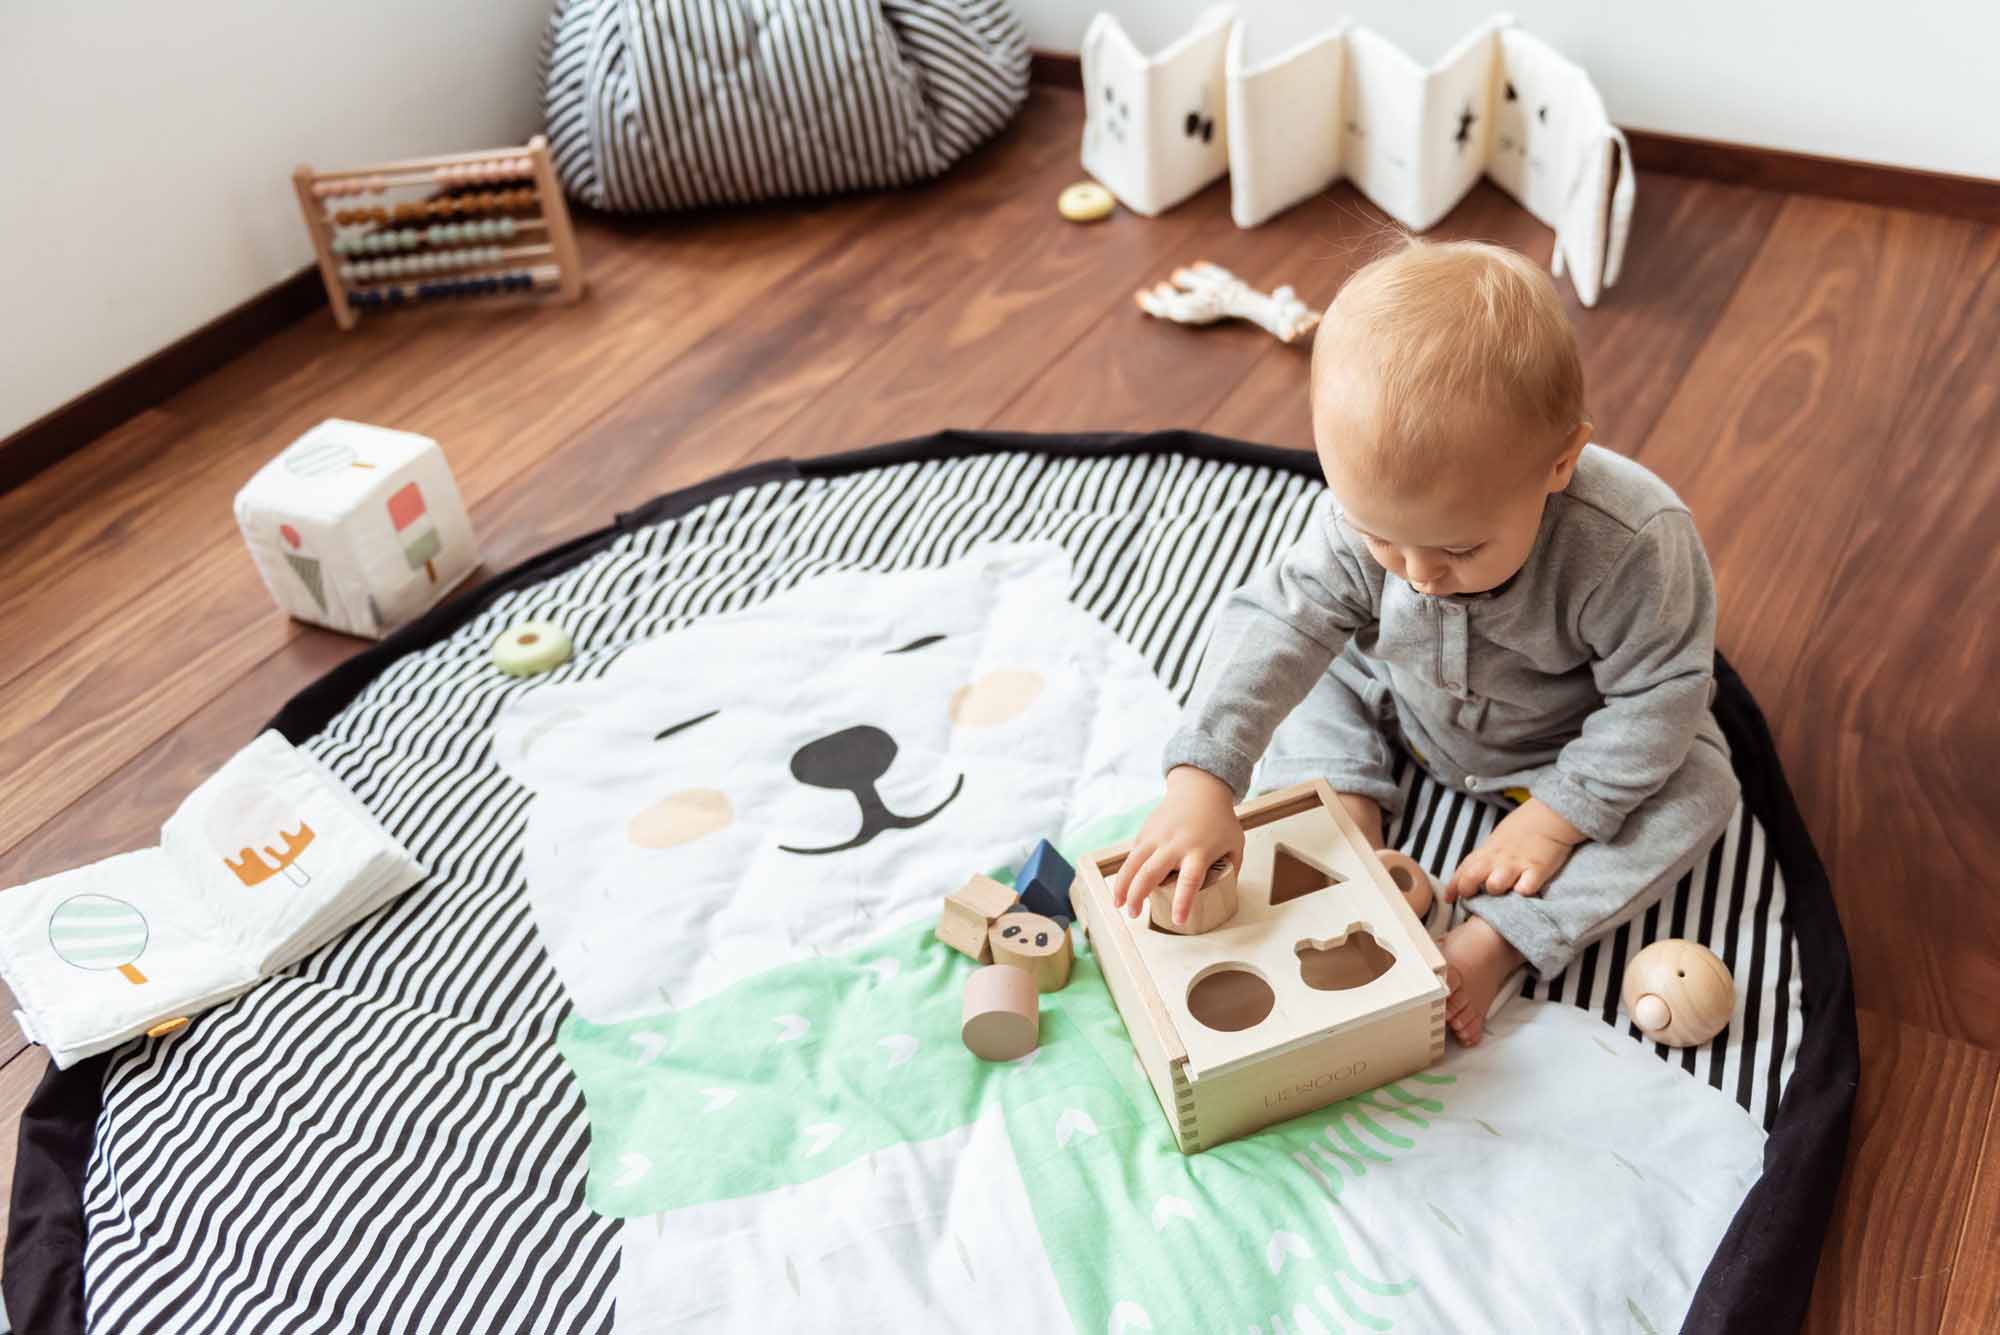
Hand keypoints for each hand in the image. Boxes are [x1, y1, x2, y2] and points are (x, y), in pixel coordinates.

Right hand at [1109, 767, 1244, 925]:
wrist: (1200, 788)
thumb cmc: (1220, 819)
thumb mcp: (1235, 844)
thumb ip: (1232, 869)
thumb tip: (1224, 892)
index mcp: (1199, 851)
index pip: (1190, 880)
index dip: (1183, 901)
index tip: (1178, 920)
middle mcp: (1175, 844)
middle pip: (1150, 873)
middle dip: (1138, 896)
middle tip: (1134, 915)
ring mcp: (1157, 837)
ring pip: (1133, 864)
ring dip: (1123, 886)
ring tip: (1118, 904)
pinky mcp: (1146, 832)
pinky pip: (1133, 855)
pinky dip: (1126, 872)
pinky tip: (1123, 886)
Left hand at [1444, 799, 1584, 902]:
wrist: (1551, 814)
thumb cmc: (1524, 828)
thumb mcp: (1497, 840)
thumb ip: (1485, 857)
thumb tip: (1472, 874)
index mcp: (1487, 850)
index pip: (1463, 869)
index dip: (1453, 886)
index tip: (1449, 898)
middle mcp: (1498, 857)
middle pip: (1471, 878)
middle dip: (1467, 890)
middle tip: (1472, 897)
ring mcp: (1517, 863)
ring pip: (1494, 886)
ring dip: (1497, 891)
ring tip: (1505, 890)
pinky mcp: (1537, 869)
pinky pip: (1525, 889)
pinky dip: (1523, 892)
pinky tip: (1526, 889)